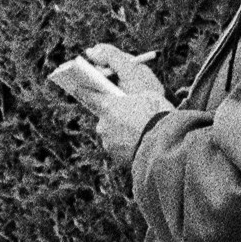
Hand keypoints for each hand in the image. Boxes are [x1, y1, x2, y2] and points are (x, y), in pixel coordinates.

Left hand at [81, 46, 170, 164]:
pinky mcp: (115, 157)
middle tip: (131, 113)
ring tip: (139, 130)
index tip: (77, 85)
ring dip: (121, 131)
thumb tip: (130, 95)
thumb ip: (132, 94)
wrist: (163, 145)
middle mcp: (103, 125)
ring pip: (111, 133)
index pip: (87, 94)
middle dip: (114, 115)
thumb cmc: (157, 114)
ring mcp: (108, 142)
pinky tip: (140, 142)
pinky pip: (118, 147)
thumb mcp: (147, 94)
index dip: (84, 89)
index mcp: (107, 106)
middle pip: (104, 116)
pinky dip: (126, 145)